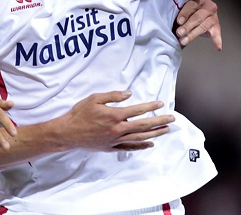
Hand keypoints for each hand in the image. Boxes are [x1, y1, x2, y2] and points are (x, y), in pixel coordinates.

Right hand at [59, 90, 174, 150]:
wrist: (68, 133)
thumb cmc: (79, 114)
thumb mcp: (94, 99)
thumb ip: (112, 96)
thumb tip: (128, 94)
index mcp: (114, 115)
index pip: (137, 110)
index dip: (150, 107)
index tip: (160, 104)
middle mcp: (118, 129)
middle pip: (143, 126)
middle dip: (159, 121)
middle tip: (172, 119)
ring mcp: (115, 140)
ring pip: (139, 137)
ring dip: (155, 133)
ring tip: (165, 130)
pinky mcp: (111, 147)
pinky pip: (129, 147)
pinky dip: (141, 146)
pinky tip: (149, 144)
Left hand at [174, 0, 221, 49]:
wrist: (198, 10)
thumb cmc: (186, 8)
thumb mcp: (182, 6)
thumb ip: (178, 10)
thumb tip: (167, 20)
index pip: (192, 4)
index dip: (185, 13)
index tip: (179, 21)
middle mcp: (208, 5)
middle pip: (198, 16)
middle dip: (187, 26)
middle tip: (179, 33)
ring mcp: (213, 16)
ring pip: (203, 26)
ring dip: (193, 34)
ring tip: (184, 41)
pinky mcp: (216, 25)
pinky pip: (217, 33)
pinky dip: (217, 40)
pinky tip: (217, 47)